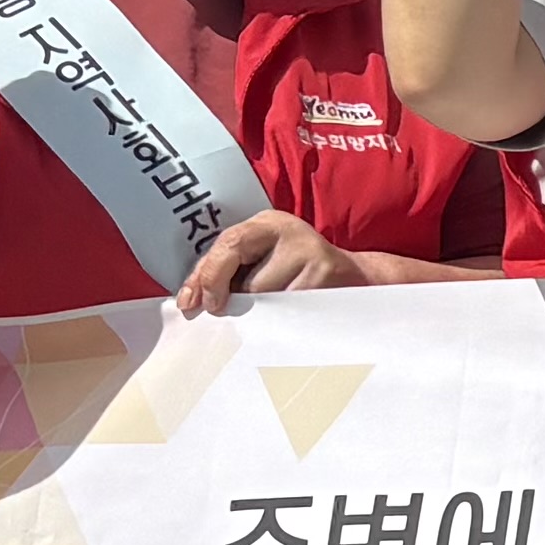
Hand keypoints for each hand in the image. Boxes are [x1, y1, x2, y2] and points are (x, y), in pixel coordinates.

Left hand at [172, 211, 362, 316]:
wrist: (353, 280)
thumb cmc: (294, 274)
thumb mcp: (260, 260)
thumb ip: (226, 271)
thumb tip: (191, 299)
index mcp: (267, 223)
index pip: (228, 243)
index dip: (207, 275)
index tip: (195, 303)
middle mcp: (290, 231)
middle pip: (243, 271)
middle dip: (228, 295)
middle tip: (221, 311)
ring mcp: (311, 253)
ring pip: (264, 297)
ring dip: (258, 312)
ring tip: (272, 308)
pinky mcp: (326, 277)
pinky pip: (287, 310)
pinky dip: (280, 320)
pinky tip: (289, 316)